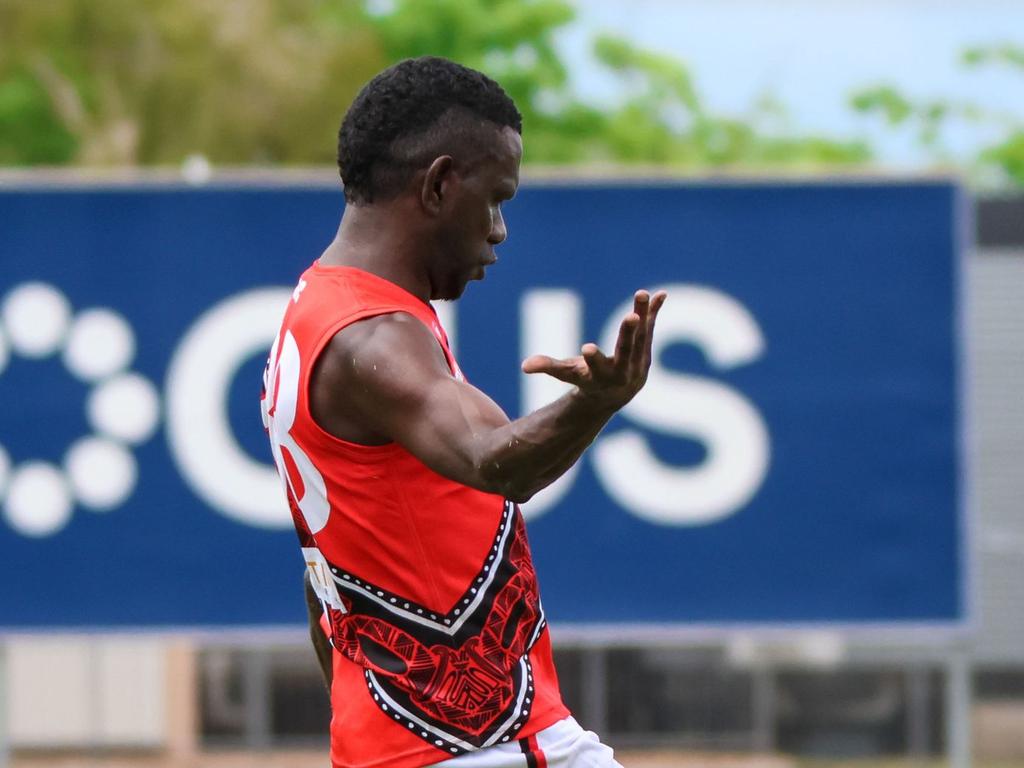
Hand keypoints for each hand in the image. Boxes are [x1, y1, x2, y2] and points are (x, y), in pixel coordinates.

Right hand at [521, 289, 667, 410]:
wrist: (615, 395)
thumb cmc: (586, 380)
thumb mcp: (567, 374)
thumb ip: (548, 367)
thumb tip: (525, 366)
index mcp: (599, 376)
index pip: (595, 368)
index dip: (592, 359)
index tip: (587, 348)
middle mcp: (621, 372)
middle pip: (625, 351)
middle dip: (627, 334)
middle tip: (631, 317)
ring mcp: (637, 363)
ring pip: (641, 336)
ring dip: (642, 314)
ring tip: (641, 294)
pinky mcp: (646, 352)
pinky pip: (651, 329)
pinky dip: (654, 312)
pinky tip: (661, 294)